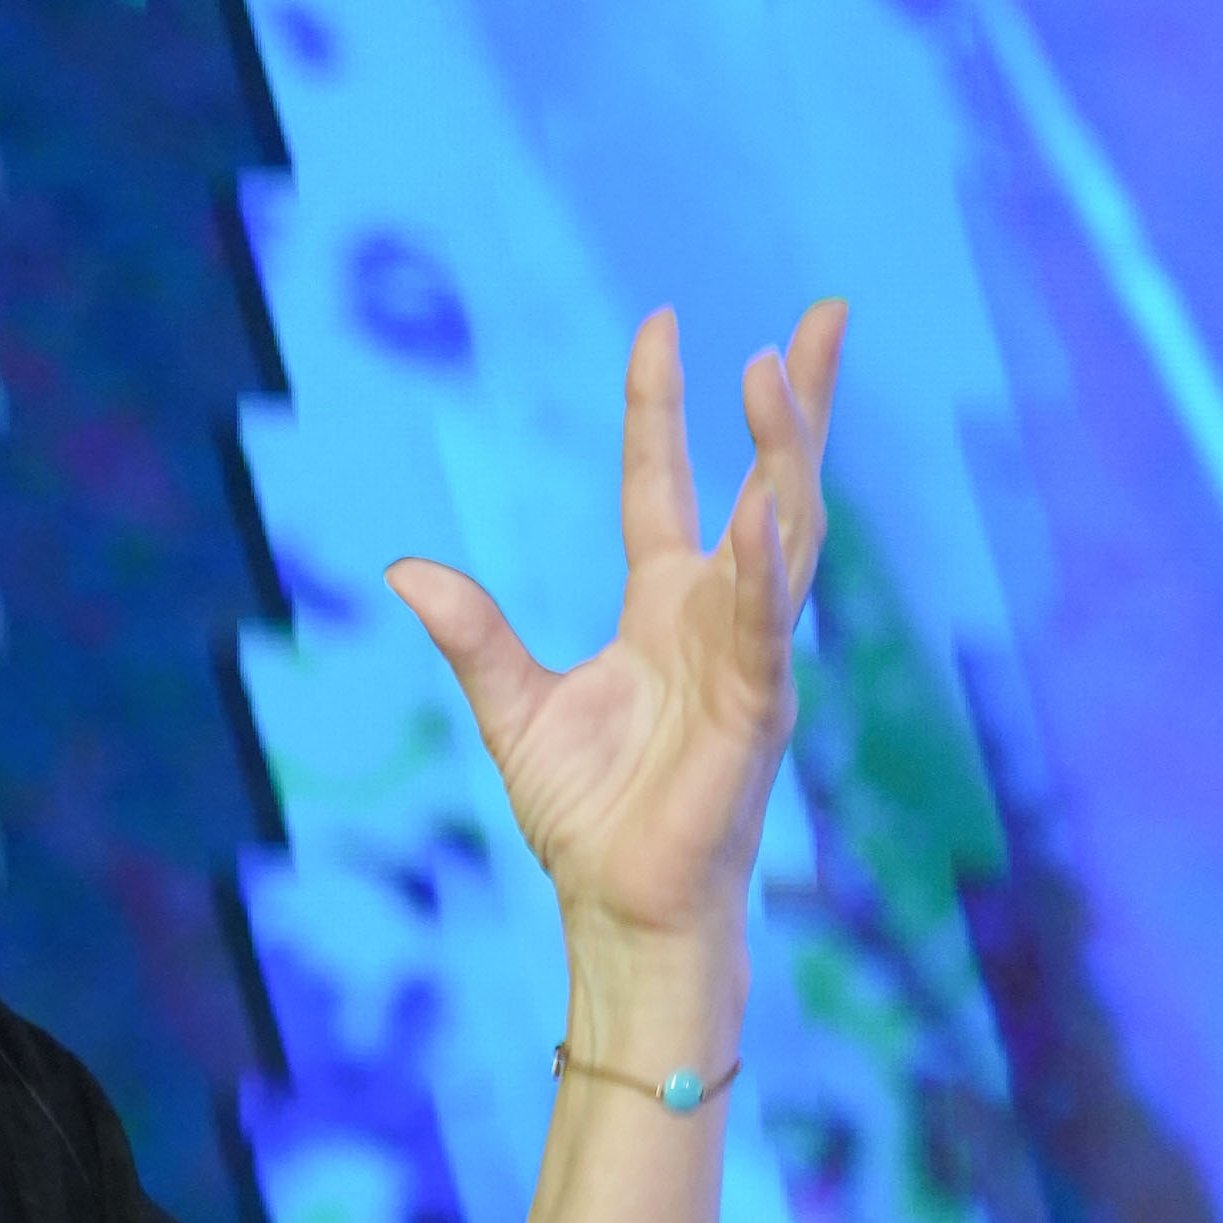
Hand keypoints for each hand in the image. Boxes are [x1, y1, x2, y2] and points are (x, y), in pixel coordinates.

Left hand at [385, 300, 840, 947]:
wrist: (620, 909)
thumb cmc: (588, 819)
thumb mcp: (514, 710)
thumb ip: (472, 636)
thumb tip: (403, 571)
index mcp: (667, 609)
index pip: (666, 484)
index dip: (661, 407)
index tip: (663, 323)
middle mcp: (720, 618)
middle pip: (769, 485)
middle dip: (792, 401)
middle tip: (818, 312)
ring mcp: (749, 657)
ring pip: (785, 532)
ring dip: (786, 452)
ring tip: (778, 368)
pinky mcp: (758, 707)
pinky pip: (765, 622)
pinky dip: (766, 564)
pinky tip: (768, 504)